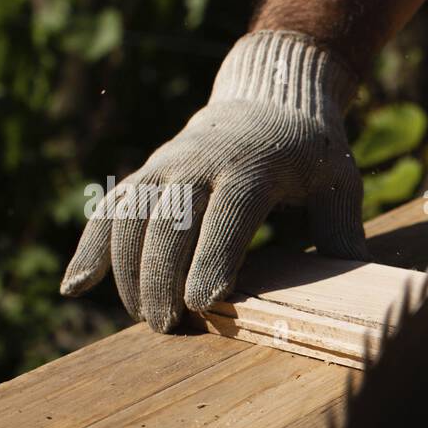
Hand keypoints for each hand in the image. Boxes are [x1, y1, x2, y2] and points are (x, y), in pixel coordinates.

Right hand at [60, 30, 365, 331]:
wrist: (269, 99)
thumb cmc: (311, 154)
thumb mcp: (340, 183)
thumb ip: (343, 230)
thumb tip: (355, 281)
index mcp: (253, 166)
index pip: (228, 216)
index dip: (214, 260)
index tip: (205, 305)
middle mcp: (199, 163)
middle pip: (171, 223)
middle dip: (164, 277)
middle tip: (170, 328)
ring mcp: (165, 167)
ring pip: (131, 218)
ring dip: (127, 272)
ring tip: (143, 319)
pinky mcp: (145, 175)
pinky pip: (109, 211)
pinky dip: (90, 248)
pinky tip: (73, 288)